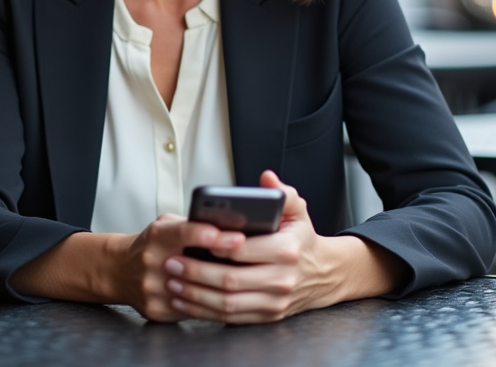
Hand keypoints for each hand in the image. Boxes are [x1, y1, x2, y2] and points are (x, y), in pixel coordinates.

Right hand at [111, 213, 245, 321]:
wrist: (120, 270)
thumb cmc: (152, 244)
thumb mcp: (167, 225)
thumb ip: (192, 226)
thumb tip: (229, 226)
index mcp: (157, 236)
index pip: (186, 233)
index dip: (212, 236)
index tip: (238, 238)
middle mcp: (151, 262)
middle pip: (193, 267)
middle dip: (225, 265)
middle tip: (253, 264)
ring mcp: (153, 289)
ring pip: (196, 294)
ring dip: (222, 289)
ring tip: (247, 283)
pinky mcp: (157, 310)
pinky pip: (192, 311)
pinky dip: (211, 305)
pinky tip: (227, 299)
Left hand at [162, 171, 403, 323]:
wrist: (324, 275)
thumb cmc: (302, 239)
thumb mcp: (298, 212)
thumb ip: (282, 193)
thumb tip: (266, 178)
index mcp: (286, 250)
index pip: (242, 250)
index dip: (214, 246)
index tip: (191, 241)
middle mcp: (281, 279)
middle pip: (230, 279)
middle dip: (196, 272)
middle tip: (172, 263)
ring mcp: (274, 302)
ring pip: (227, 303)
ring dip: (195, 295)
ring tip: (173, 282)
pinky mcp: (267, 317)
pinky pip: (230, 318)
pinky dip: (204, 312)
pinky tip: (185, 302)